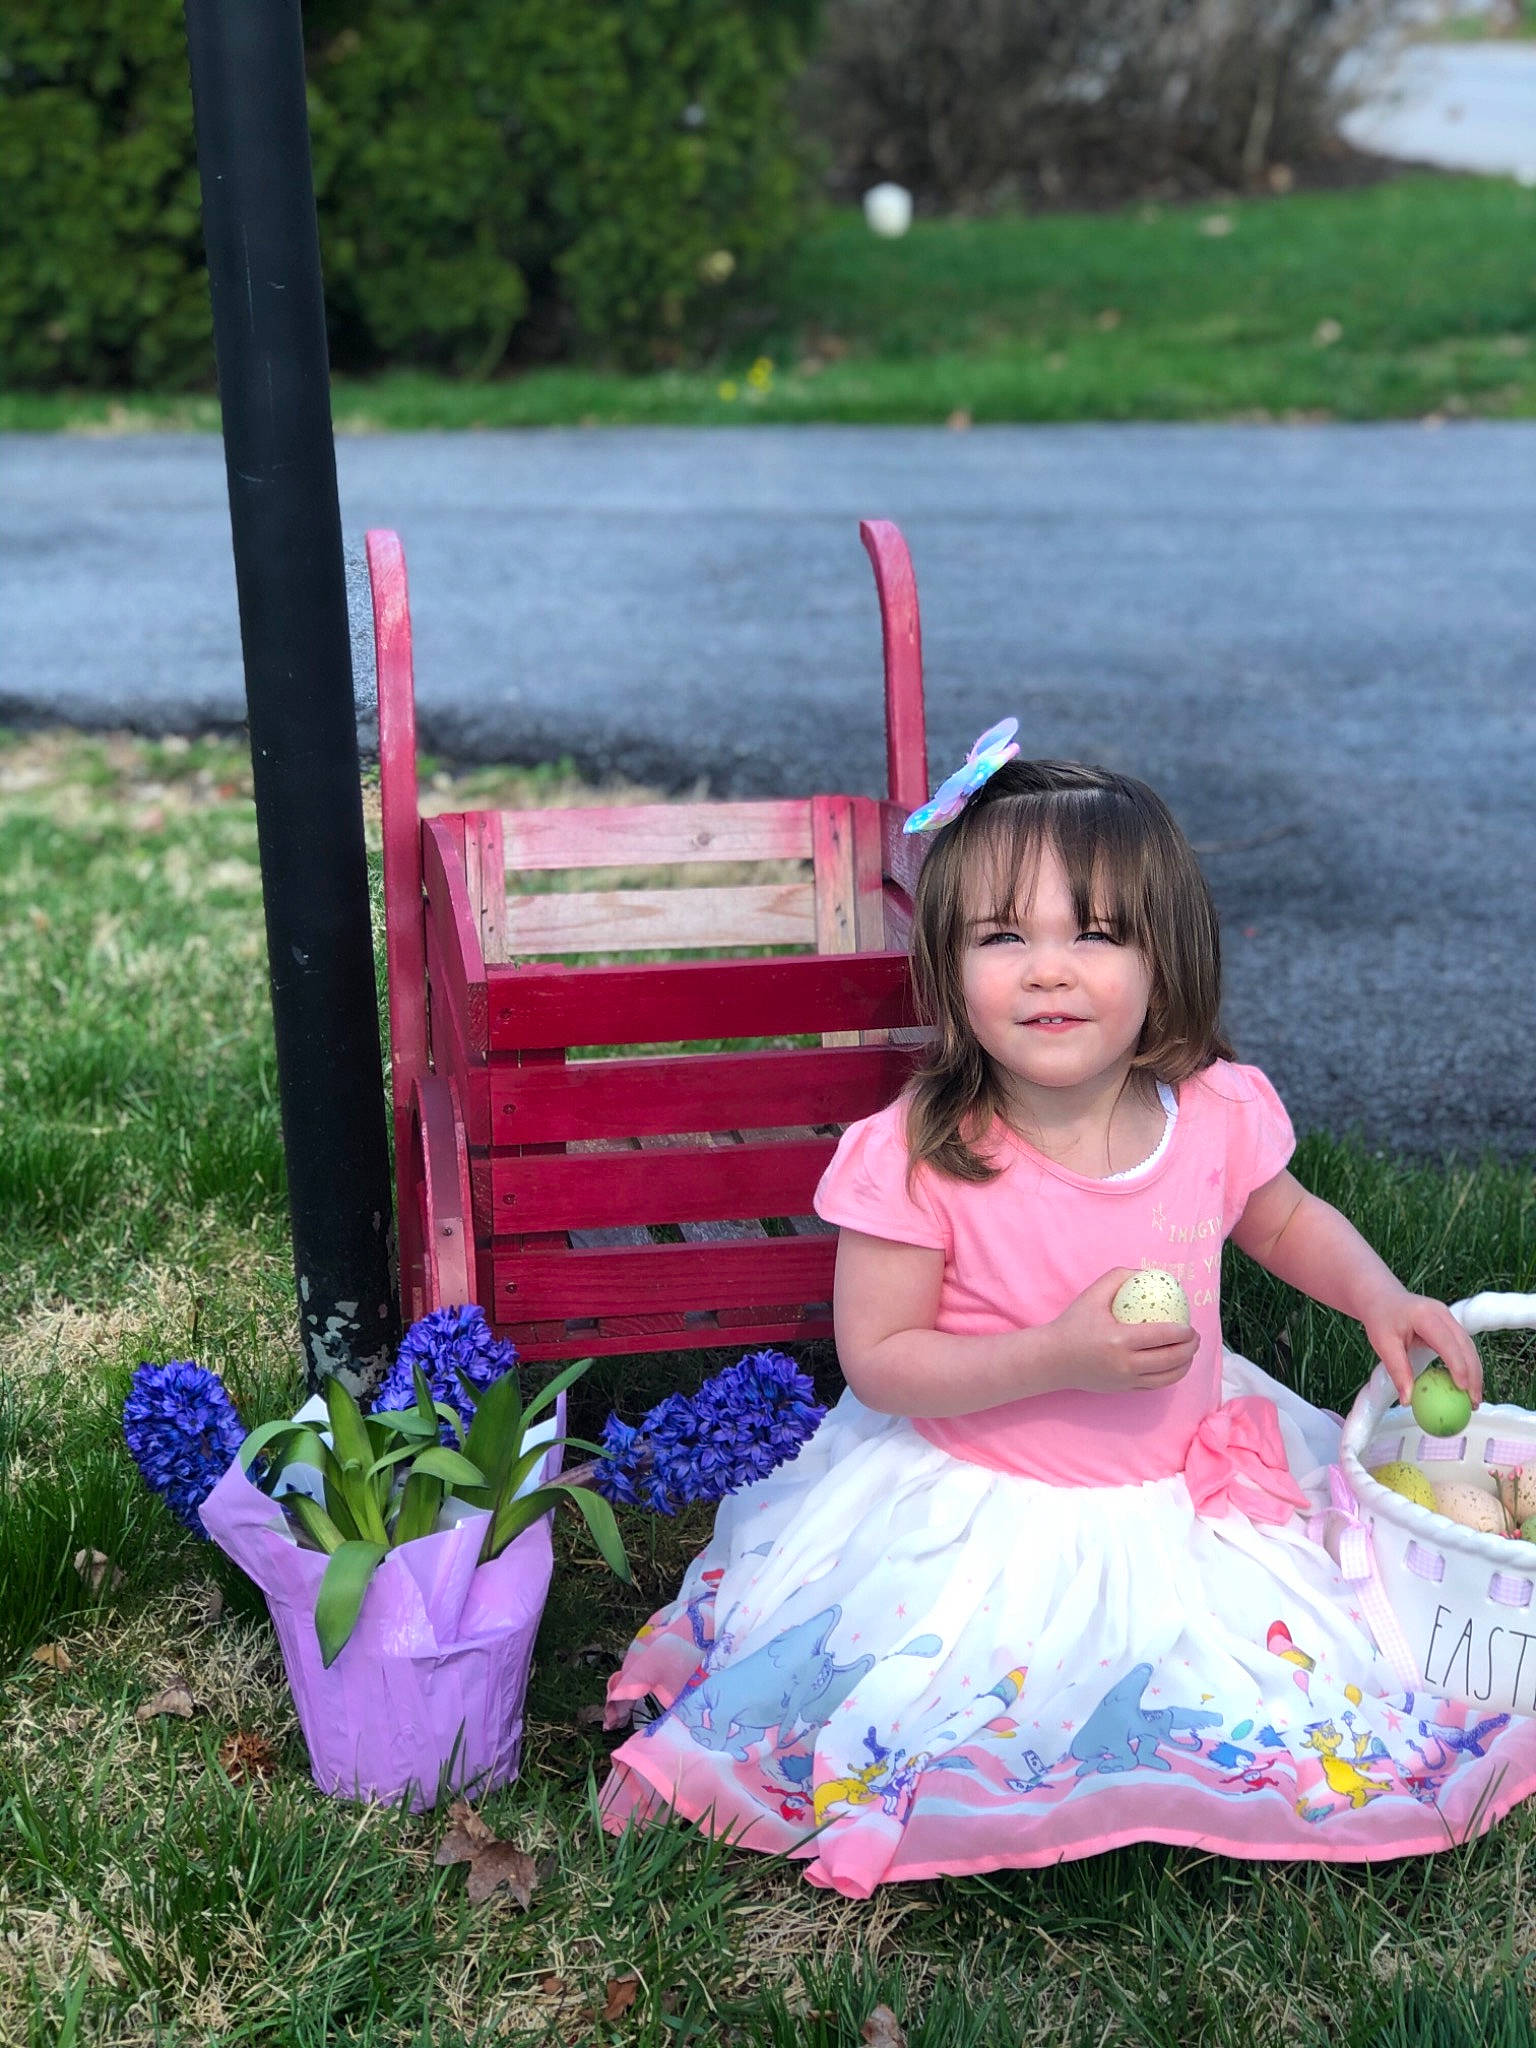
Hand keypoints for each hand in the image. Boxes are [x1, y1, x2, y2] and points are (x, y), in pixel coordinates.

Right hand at [1047, 1269, 1199, 1395]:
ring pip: (1167, 1378)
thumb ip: (1119, 1277)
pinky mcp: (1124, 1390)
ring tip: (1189, 1353)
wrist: (1053, 1359)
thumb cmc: (1073, 1324)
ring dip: (1185, 1365)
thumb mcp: (1092, 1295)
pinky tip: (1174, 1365)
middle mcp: (1125, 1364)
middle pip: (1170, 1359)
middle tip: (1195, 1338)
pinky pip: (1155, 1385)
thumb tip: (1147, 1274)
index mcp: (1119, 1340)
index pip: (1162, 1337)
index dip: (1183, 1333)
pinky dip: (1170, 1376)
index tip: (1190, 1326)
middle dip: (1190, 1349)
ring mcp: (1126, 1381)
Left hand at [1358, 1284, 1483, 1406]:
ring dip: (1474, 1373)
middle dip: (1474, 1375)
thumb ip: (1397, 1370)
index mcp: (1425, 1315)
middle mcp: (1443, 1314)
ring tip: (1473, 1399)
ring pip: (1469, 1347)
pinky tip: (1466, 1386)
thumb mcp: (1383, 1344)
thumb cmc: (1380, 1319)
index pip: (1448, 1343)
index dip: (1458, 1366)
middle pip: (1466, 1346)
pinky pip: (1463, 1347)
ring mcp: (1449, 1318)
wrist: (1382, 1297)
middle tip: (1473, 1402)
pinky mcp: (1450, 1325)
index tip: (1462, 1389)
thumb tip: (1407, 1401)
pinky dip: (1468, 1366)